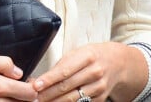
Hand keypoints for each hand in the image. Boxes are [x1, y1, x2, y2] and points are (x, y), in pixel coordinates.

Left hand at [31, 42, 145, 101]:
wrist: (117, 62)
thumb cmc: (91, 55)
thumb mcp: (78, 52)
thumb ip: (61, 65)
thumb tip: (39, 78)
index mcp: (87, 56)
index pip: (64, 70)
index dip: (48, 79)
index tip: (35, 85)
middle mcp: (94, 72)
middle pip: (67, 86)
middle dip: (48, 93)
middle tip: (33, 97)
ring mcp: (99, 87)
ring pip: (73, 99)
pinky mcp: (100, 99)